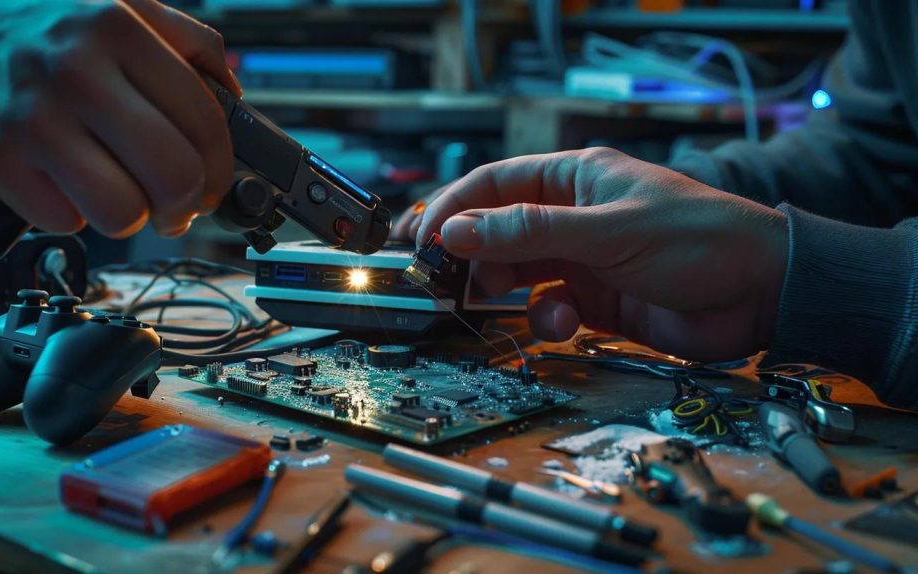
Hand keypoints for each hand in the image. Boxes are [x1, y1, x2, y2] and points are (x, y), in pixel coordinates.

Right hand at [0, 0, 238, 237]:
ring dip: (132, 217)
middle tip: (175, 206)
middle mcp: (76, 71)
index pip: (205, 121)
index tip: (211, 182)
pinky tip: (66, 183)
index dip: (219, 168)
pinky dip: (73, 213)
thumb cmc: (32, 18)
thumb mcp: (117, 3)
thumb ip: (185, 40)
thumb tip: (231, 92)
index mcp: (118, 28)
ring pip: (123, 212)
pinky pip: (64, 221)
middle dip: (185, 205)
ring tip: (122, 197)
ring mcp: (31, 117)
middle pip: (174, 176)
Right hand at [409, 148, 788, 361]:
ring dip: (506, 290)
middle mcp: (572, 217)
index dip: (453, 210)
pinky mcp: (596, 301)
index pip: (494, 185)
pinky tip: (563, 323)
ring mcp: (582, 260)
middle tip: (444, 282)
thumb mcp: (608, 231)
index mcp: (574, 179)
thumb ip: (530, 232)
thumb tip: (457, 229)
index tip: (421, 241)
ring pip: (519, 273)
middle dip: (472, 256)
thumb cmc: (698, 240)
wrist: (762, 294)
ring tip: (499, 299)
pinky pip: (549, 308)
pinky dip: (546, 320)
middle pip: (498, 232)